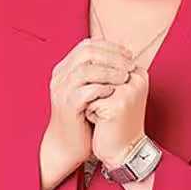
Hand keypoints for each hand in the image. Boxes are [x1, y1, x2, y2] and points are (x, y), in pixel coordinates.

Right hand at [40, 38, 134, 189]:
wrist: (68, 144)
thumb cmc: (83, 115)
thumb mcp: (89, 89)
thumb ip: (99, 72)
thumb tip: (124, 56)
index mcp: (65, 69)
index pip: (87, 45)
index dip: (110, 46)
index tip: (128, 54)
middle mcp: (60, 77)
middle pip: (85, 53)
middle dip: (112, 56)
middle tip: (130, 64)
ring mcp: (62, 92)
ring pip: (84, 70)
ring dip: (109, 71)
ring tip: (125, 77)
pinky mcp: (68, 107)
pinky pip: (84, 92)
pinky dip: (101, 88)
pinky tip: (114, 91)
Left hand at [85, 65, 149, 167]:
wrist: (124, 151)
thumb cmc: (117, 121)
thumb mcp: (117, 91)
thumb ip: (109, 70)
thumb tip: (93, 44)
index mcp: (139, 73)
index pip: (106, 61)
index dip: (97, 80)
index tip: (107, 99)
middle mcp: (136, 79)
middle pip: (97, 70)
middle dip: (92, 89)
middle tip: (103, 108)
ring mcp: (128, 91)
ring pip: (91, 84)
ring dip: (90, 100)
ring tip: (101, 114)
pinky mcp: (117, 104)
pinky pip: (89, 99)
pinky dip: (89, 111)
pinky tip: (101, 122)